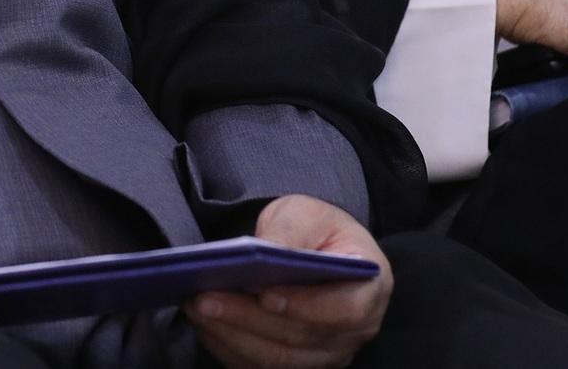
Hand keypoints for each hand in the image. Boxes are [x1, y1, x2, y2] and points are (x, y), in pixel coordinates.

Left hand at [189, 195, 391, 368]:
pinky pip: (260, 367)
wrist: (313, 249)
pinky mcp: (297, 364)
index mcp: (370, 287)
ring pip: (276, 358)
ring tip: (197, 308)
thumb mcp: (306, 214)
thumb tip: (263, 251)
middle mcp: (355, 331)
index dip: (306, 306)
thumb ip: (291, 231)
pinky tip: (205, 325)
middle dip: (248, 318)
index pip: (345, 309)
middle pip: (300, 337)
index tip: (265, 294)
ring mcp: (327, 354)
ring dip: (232, 335)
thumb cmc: (316, 230)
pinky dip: (229, 348)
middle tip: (205, 298)